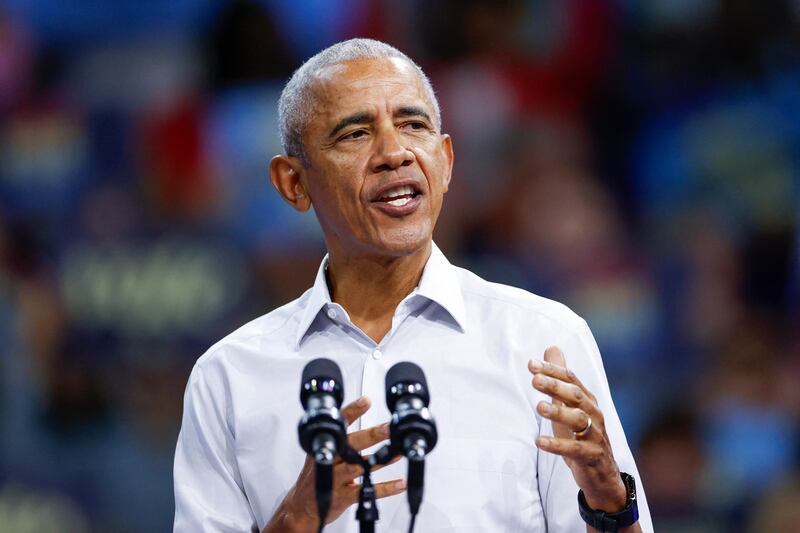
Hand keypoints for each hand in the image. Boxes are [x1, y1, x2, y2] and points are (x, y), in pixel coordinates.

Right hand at [264, 396, 404, 532]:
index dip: (351, 411)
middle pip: (350, 444)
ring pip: (357, 466)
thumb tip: (365, 415)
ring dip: (379, 459)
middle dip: (371, 435)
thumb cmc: (316, 477)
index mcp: (325, 445)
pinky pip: (366, 492)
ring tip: (397, 453)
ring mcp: (334, 479)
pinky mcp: (342, 497)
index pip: (337, 424)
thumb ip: (342, 437)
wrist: (301, 507)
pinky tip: (400, 484)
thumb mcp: (322, 453)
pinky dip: (386, 488)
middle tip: (388, 428)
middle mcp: (329, 460)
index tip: (366, 401)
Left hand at [529, 346, 626, 512]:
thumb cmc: (580, 434)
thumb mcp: (568, 405)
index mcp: (587, 399)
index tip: (531, 364)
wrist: (601, 473)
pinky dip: (556, 445)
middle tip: (534, 380)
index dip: (552, 370)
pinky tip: (539, 442)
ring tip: (539, 407)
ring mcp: (594, 435)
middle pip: (575, 395)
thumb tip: (552, 347)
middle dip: (555, 386)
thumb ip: (559, 378)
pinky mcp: (591, 456)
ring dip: (559, 412)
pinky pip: (574, 450)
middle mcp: (593, 413)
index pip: (570, 379)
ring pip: (578, 419)